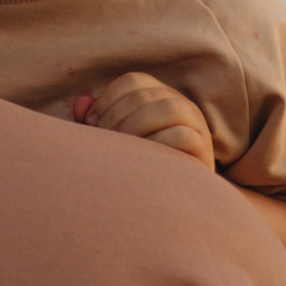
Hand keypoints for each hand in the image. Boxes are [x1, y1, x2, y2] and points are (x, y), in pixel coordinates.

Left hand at [69, 70, 214, 164]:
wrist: (171, 204)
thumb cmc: (136, 169)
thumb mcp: (114, 142)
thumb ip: (95, 122)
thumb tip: (81, 100)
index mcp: (160, 97)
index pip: (134, 81)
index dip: (107, 99)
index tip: (90, 125)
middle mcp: (181, 105)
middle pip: (146, 95)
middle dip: (116, 116)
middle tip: (103, 141)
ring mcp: (196, 126)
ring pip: (169, 108)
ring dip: (137, 126)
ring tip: (121, 148)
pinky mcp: (204, 150)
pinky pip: (183, 136)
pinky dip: (157, 143)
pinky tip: (140, 160)